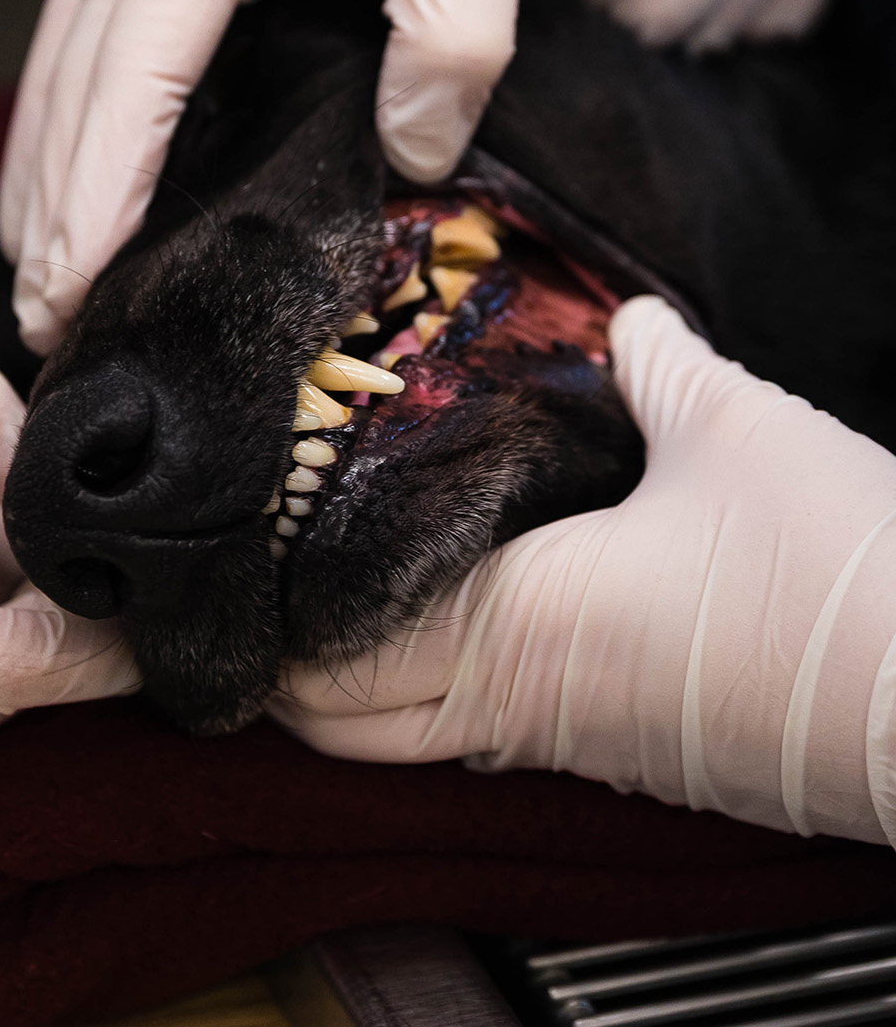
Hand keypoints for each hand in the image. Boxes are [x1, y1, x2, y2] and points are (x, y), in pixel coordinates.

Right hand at [0, 0, 806, 354]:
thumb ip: (445, 46)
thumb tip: (410, 162)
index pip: (133, 71)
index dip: (98, 189)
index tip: (74, 292)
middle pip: (76, 57)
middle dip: (50, 186)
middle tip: (39, 306)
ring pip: (84, 30)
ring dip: (56, 139)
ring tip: (44, 244)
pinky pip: (126, 3)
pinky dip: (100, 85)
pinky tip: (109, 135)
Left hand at [272, 296, 895, 847]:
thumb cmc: (837, 574)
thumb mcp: (732, 428)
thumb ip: (653, 360)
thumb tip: (625, 317)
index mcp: (516, 626)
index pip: (327, 660)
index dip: (265, 615)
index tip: (237, 551)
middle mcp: (522, 706)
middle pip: (343, 722)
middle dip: (292, 656)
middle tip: (276, 562)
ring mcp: (571, 744)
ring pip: (412, 732)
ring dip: (367, 667)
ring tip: (353, 567)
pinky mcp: (622, 755)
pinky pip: (489, 730)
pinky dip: (445, 678)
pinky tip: (470, 601)